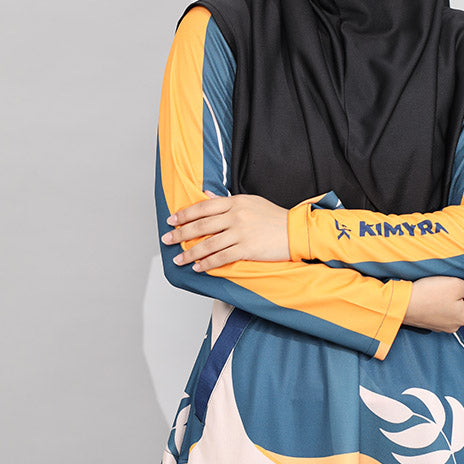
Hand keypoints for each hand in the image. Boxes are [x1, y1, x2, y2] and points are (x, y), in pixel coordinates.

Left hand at [161, 193, 289, 269]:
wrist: (296, 231)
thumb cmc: (274, 217)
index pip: (203, 207)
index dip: (184, 215)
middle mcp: (236, 216)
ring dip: (190, 253)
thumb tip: (207, 196)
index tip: (171, 221)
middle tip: (167, 240)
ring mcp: (241, 233)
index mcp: (235, 202)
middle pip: (201, 226)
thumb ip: (227, 201)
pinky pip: (222, 257)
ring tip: (179, 260)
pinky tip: (198, 267)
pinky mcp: (247, 249)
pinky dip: (207, 263)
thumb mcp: (251, 202)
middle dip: (180, 234)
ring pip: (208, 244)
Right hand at [404, 276, 463, 332]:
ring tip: (459, 290)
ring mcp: (442, 324)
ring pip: (458, 311)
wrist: (400, 305)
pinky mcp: (430, 321)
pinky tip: (443, 296)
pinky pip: (445, 312)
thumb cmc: (427, 295)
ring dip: (461, 302)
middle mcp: (455, 324)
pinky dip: (448, 304)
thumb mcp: (457, 286)